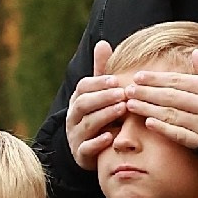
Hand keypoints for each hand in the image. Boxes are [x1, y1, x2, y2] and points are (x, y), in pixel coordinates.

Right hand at [65, 37, 126, 170]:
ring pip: (86, 124)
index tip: (117, 80)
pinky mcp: (81, 154)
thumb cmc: (98, 117)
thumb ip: (100, 72)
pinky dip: (98, 142)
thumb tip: (102, 43)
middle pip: (84, 104)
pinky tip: (111, 136)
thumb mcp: (99, 95)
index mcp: (78, 100)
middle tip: (123, 93)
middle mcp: (73, 117)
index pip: (83, 87)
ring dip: (105, 115)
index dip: (99, 83)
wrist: (89, 151)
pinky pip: (86, 148)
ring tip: (122, 109)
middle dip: (103, 98)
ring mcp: (76, 136)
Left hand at [120, 47, 197, 150]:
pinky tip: (148, 122)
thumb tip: (194, 53)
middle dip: (147, 92)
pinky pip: (179, 134)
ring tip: (131, 104)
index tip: (139, 76)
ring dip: (148, 109)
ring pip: (171, 114)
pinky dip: (162, 128)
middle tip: (128, 90)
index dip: (156, 78)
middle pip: (171, 96)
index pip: (178, 81)